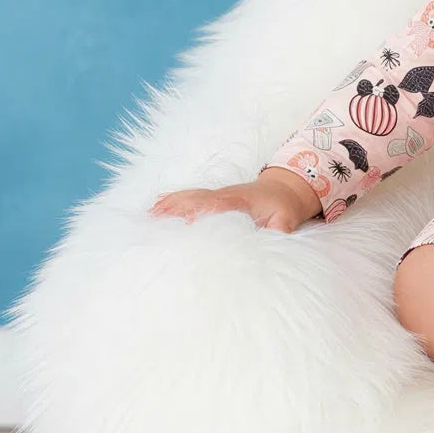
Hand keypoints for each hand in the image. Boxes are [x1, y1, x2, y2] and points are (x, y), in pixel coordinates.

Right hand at [148, 180, 312, 232]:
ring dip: (168, 206)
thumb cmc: (284, 206)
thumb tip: (270, 243)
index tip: (181, 224)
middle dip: (174, 210)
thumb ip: (279, 232)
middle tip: (152, 222)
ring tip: (147, 217)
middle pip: (194, 199)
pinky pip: (190, 197)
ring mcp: (217, 194)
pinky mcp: (214, 197)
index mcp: (240, 200)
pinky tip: (156, 208)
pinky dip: (172, 201)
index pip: (215, 205)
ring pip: (189, 197)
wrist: (284, 189)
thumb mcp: (287, 220)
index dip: (197, 212)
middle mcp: (224, 194)